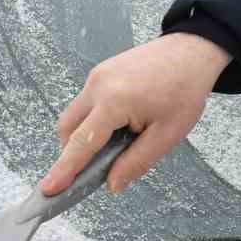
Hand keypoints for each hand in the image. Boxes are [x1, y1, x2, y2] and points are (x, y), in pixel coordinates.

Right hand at [41, 32, 232, 195]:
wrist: (191, 51)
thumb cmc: (185, 89)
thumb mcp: (167, 134)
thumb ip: (137, 162)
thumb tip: (112, 184)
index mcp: (114, 101)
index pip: (81, 144)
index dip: (64, 170)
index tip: (48, 189)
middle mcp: (98, 85)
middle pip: (68, 129)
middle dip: (74, 153)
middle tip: (96, 169)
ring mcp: (97, 75)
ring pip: (75, 115)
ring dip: (85, 135)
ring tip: (120, 141)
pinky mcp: (101, 72)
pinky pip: (86, 102)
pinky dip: (94, 119)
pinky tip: (121, 124)